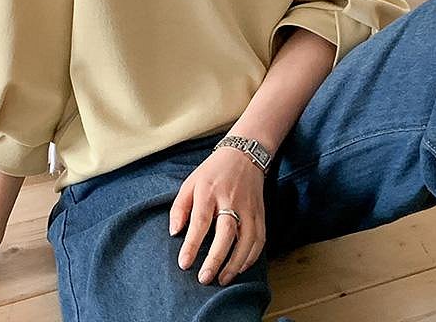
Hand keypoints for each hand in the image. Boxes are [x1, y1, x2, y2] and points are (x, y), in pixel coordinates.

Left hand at [169, 146, 266, 286]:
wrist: (244, 155)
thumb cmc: (212, 172)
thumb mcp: (190, 183)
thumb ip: (179, 207)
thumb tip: (174, 232)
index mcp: (209, 190)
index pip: (200, 220)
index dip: (192, 244)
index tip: (184, 263)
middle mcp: (231, 199)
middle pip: (226, 232)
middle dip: (215, 258)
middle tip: (204, 278)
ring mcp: (248, 207)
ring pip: (247, 239)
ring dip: (235, 263)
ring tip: (222, 279)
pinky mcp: (260, 213)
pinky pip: (259, 239)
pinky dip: (251, 257)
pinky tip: (240, 268)